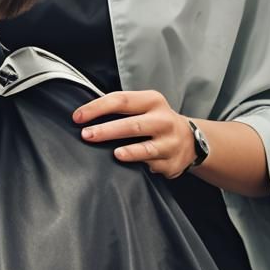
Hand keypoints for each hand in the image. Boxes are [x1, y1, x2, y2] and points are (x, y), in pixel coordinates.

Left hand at [72, 90, 195, 179]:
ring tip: (116, 154)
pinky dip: (139, 167)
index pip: (121, 100)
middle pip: (133, 125)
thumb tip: (83, 116)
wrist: (191, 140)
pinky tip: (129, 168)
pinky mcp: (172, 163)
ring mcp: (170, 143)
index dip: (97, 108)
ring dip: (130, 152)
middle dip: (107, 130)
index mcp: (152, 101)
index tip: (77, 117)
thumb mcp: (143, 106)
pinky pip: (152, 166)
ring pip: (147, 149)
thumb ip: (120, 108)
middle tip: (86, 135)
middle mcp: (163, 120)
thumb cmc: (154, 120)